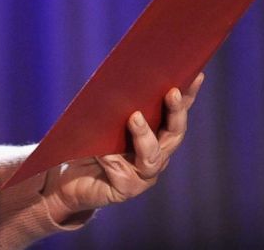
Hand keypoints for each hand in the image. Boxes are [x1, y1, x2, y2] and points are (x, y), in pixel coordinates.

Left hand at [42, 72, 204, 223]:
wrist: (68, 178)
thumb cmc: (86, 142)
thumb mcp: (100, 117)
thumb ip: (113, 102)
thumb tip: (118, 75)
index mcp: (155, 133)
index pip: (175, 112)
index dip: (188, 95)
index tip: (196, 74)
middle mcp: (156, 154)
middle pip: (174, 134)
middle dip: (176, 112)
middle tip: (171, 92)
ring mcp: (143, 174)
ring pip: (152, 156)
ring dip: (144, 135)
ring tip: (134, 117)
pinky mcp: (126, 189)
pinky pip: (124, 174)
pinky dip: (113, 160)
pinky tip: (102, 153)